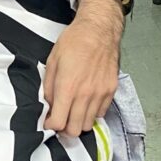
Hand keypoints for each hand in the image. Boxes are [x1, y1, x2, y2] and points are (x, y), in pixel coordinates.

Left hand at [44, 0, 124, 136]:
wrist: (99, 29)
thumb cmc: (74, 42)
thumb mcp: (52, 61)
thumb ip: (49, 87)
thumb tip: (49, 105)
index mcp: (68, 87)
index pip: (59, 123)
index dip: (51, 125)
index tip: (48, 121)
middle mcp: (85, 94)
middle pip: (75, 130)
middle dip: (64, 129)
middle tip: (60, 119)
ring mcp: (100, 94)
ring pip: (89, 124)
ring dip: (78, 122)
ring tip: (73, 111)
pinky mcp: (111, 90)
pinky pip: (101, 113)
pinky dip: (92, 113)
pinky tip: (86, 102)